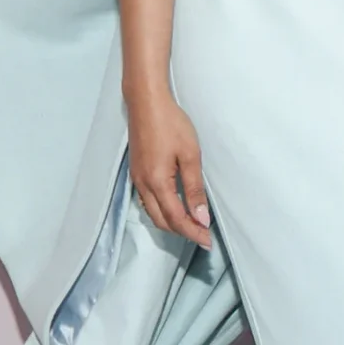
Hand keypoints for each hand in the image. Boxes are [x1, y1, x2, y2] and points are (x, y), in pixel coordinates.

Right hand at [127, 90, 212, 247]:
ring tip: (191, 225)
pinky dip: (161, 211)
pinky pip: (146, 201)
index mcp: (157, 183)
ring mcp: (137, 179)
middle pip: (162, 221)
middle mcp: (143, 185)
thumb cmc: (170, 124)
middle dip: (182, 232)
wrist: (146, 103)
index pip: (176, 218)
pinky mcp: (136, 172)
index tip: (207, 241)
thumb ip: (194, 189)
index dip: (193, 232)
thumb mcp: (190, 156)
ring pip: (152, 213)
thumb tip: (200, 217)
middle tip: (202, 236)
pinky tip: (173, 208)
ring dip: (171, 223)